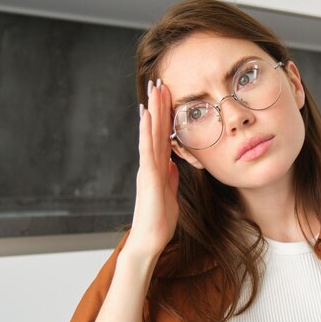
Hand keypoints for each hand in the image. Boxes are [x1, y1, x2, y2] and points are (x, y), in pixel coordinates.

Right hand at [125, 80, 178, 261]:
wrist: (149, 240)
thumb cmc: (159, 221)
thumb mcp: (170, 193)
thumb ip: (170, 177)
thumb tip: (174, 163)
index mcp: (157, 168)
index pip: (163, 136)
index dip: (165, 116)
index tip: (168, 96)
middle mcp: (150, 164)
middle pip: (155, 129)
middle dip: (158, 105)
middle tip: (158, 81)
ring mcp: (148, 169)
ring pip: (150, 134)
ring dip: (152, 110)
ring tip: (153, 89)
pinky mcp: (148, 177)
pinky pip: (147, 150)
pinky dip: (146, 131)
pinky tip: (146, 115)